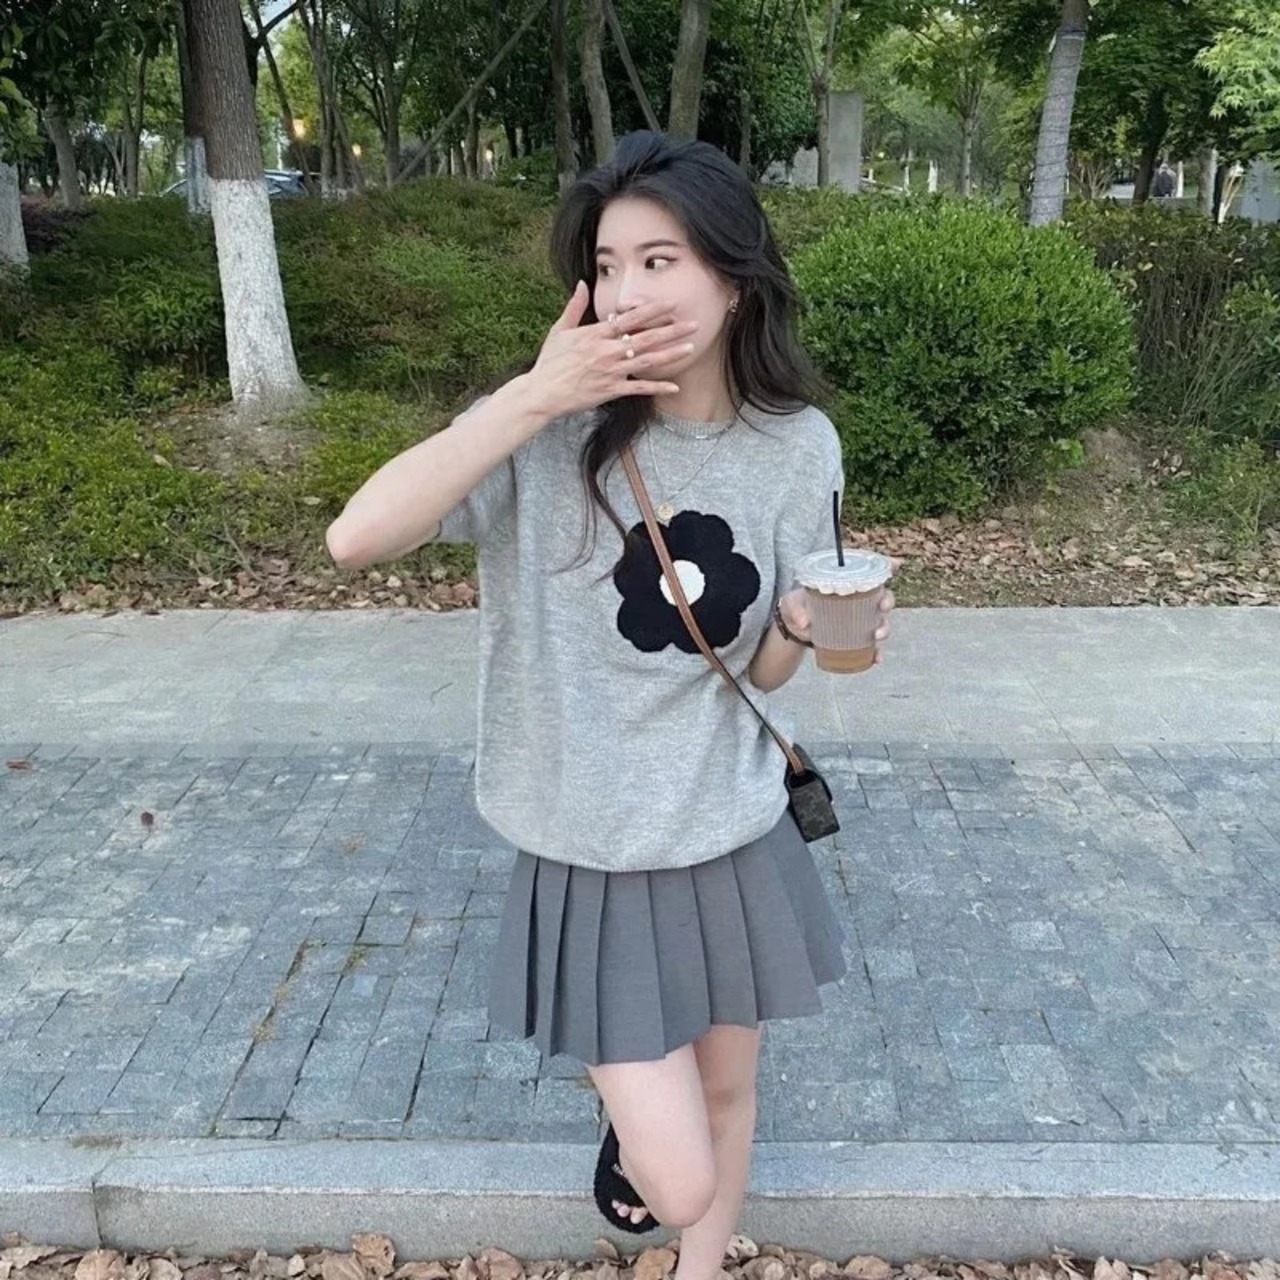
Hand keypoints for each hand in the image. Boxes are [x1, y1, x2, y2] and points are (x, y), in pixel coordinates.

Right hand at [522, 281, 699, 420]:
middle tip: (693, 324)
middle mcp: (607, 351)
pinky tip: (675, 386)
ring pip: (647, 361)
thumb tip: (582, 283)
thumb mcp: (560, 330)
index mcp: (596, 334)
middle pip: (645, 338)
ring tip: (690, 347)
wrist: (542, 393)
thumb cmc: (549, 362)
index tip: (671, 304)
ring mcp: (611, 372)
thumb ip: (574, 306)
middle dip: (671, 330)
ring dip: (670, 354)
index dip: (652, 310)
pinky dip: (657, 387)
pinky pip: (638, 389)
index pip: (629, 319)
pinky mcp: (611, 390)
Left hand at [779, 556, 899, 664]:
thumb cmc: (797, 606)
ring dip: (884, 628)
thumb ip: (795, 608)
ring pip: (881, 622)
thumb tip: (804, 623)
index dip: (886, 565)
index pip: (870, 572)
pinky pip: (871, 648)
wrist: (793, 629)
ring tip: (876, 635)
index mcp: (847, 584)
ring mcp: (859, 621)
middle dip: (888, 601)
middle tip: (882, 606)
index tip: (895, 563)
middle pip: (883, 597)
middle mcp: (859, 601)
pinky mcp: (856, 640)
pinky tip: (876, 658)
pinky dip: (876, 654)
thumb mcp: (791, 602)